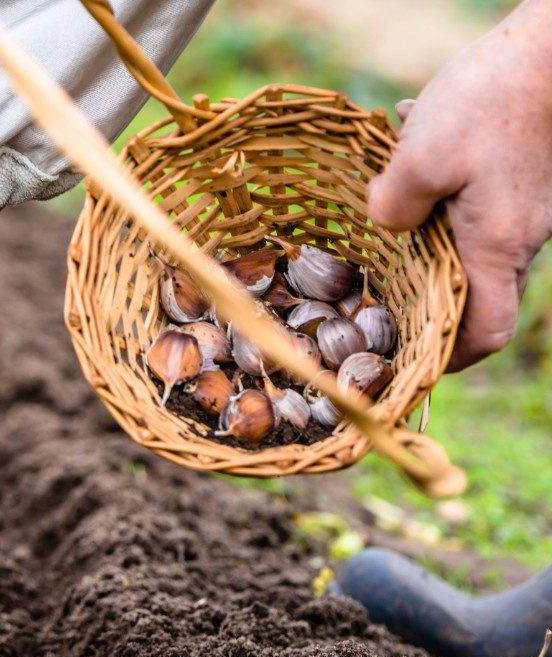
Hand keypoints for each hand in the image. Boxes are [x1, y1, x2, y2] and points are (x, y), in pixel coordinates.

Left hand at [366, 0, 551, 370]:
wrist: (550, 44)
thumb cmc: (491, 99)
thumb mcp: (421, 156)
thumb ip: (392, 206)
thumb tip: (380, 226)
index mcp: (498, 245)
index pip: (486, 332)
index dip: (451, 357)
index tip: (412, 358)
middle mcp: (519, 236)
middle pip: (475, 296)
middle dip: (427, 301)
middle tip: (376, 298)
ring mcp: (523, 208)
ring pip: (468, 245)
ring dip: (423, 236)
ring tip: (385, 205)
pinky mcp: (518, 179)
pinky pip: (472, 204)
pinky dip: (437, 193)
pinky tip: (405, 149)